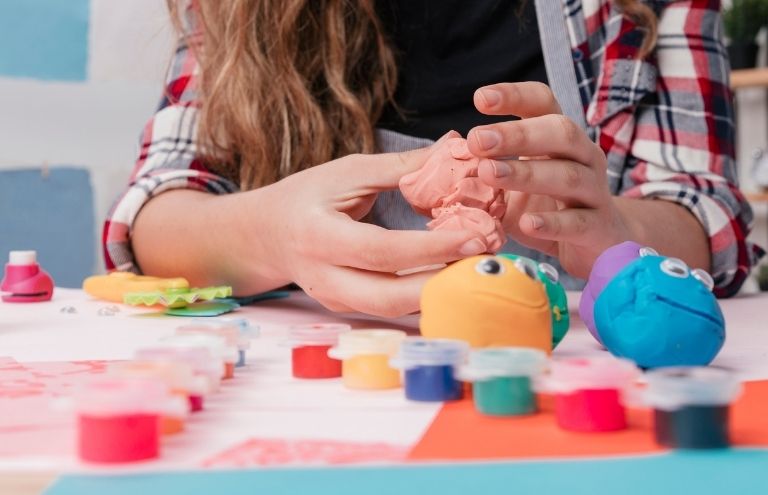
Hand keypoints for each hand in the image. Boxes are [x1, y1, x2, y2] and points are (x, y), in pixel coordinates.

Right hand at [261, 133, 485, 315]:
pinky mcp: (346, 310)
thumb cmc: (306, 197)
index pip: (383, 251)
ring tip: (477, 267)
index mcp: (320, 236)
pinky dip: (424, 295)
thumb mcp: (347, 172)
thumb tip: (454, 149)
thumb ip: (400, 167)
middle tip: (485, 260)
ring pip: (394, 310)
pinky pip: (391, 309)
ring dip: (439, 293)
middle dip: (443, 282)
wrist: (264, 236)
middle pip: (390, 297)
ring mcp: (335, 300)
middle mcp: (324, 277)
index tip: (475, 237)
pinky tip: (452, 276)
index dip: (432, 248)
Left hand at [466, 82, 635, 278]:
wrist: (599, 245)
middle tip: (476, 139)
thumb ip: (484, 173)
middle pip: (559, 132)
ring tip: (489, 174)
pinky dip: (552, 223)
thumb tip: (431, 169)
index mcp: (561, 139)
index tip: (480, 99)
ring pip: (568, 175)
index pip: (543, 103)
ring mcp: (595, 192)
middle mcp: (583, 157)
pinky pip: (577, 222)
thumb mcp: (515, 186)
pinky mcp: (598, 228)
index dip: (515, 96)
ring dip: (527, 173)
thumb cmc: (550, 208)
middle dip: (516, 134)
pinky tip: (527, 224)